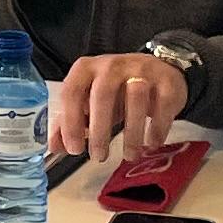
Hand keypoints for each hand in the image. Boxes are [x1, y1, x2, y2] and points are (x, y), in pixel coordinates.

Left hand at [50, 49, 188, 161]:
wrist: (158, 69)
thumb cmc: (117, 90)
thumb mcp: (91, 101)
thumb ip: (72, 122)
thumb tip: (55, 147)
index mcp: (87, 69)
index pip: (72, 91)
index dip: (70, 122)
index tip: (74, 149)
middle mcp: (112, 65)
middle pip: (102, 94)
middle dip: (99, 130)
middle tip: (98, 156)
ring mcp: (141, 70)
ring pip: (135, 99)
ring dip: (131, 133)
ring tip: (129, 156)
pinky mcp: (166, 81)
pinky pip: (161, 105)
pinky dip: (156, 128)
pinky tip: (151, 144)